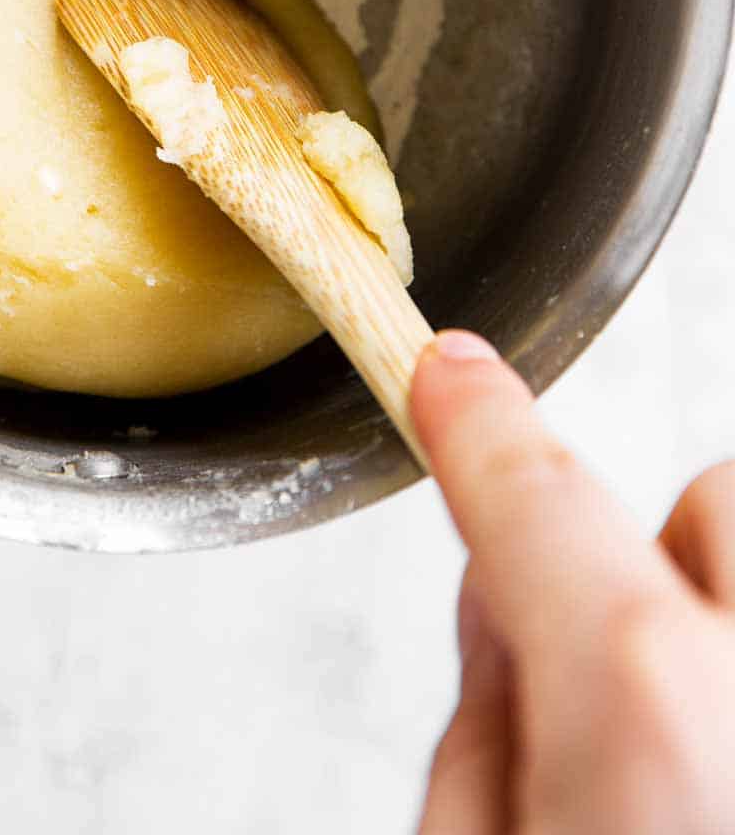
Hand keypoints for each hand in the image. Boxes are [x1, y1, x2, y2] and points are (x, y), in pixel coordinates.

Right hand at [414, 330, 734, 833]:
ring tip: (694, 761)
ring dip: (720, 617)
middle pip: (713, 502)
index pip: (535, 496)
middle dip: (653, 558)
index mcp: (644, 703)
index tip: (449, 375)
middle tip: (607, 679)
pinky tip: (723, 782)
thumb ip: (481, 728)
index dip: (476, 424)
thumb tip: (503, 615)